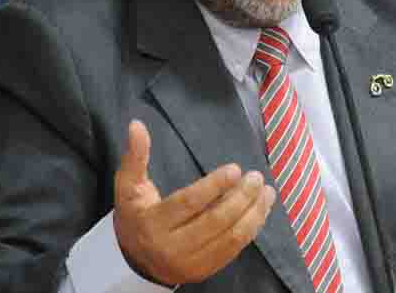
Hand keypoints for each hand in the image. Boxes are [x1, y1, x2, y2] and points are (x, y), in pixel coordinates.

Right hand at [113, 120, 276, 285]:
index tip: (235, 168)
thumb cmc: (135, 214)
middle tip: (256, 177)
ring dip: (253, 214)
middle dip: (240, 198)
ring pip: (229, 238)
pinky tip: (261, 210)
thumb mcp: (128, 186)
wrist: (135, 261)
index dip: (214, 186)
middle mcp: (171, 247)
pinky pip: (234, 250)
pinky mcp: (205, 270)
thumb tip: (137, 124)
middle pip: (214, 222)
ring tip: (267, 191)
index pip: (188, 203)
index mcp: (152, 223)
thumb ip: (135, 156)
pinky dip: (252, 229)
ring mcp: (190, 263)